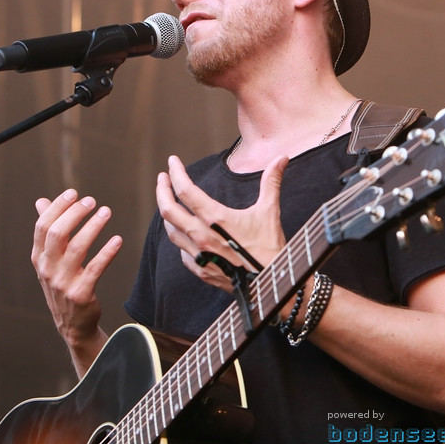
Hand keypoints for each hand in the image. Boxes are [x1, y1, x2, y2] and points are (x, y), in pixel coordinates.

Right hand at [31, 190, 120, 357]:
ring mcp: (63, 283)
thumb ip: (47, 230)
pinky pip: (95, 268)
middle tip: (92, 201)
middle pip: (57, 234)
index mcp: (39, 258)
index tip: (74, 193)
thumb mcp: (50, 260)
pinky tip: (117, 239)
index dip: (57, 207)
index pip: (43, 227)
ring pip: (77, 248)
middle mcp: (47, 269)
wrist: (73, 324)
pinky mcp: (81, 294)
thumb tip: (40, 201)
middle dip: (75, 213)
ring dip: (93, 227)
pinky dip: (107, 252)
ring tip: (106, 212)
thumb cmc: (63, 283)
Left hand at [156, 154, 288, 292]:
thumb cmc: (270, 247)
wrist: (272, 285)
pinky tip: (184, 235)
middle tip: (162, 178)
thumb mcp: (269, 211)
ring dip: (168, 215)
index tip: (172, 161)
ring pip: (171, 232)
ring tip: (169, 204)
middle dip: (162, 191)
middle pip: (168, 210)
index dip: (176, 173)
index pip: (185, 190)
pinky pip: (182, 253)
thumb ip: (271, 181)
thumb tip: (282, 157)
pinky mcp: (202, 272)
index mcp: (215, 218)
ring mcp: (200, 256)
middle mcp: (201, 236)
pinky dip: (180, 240)